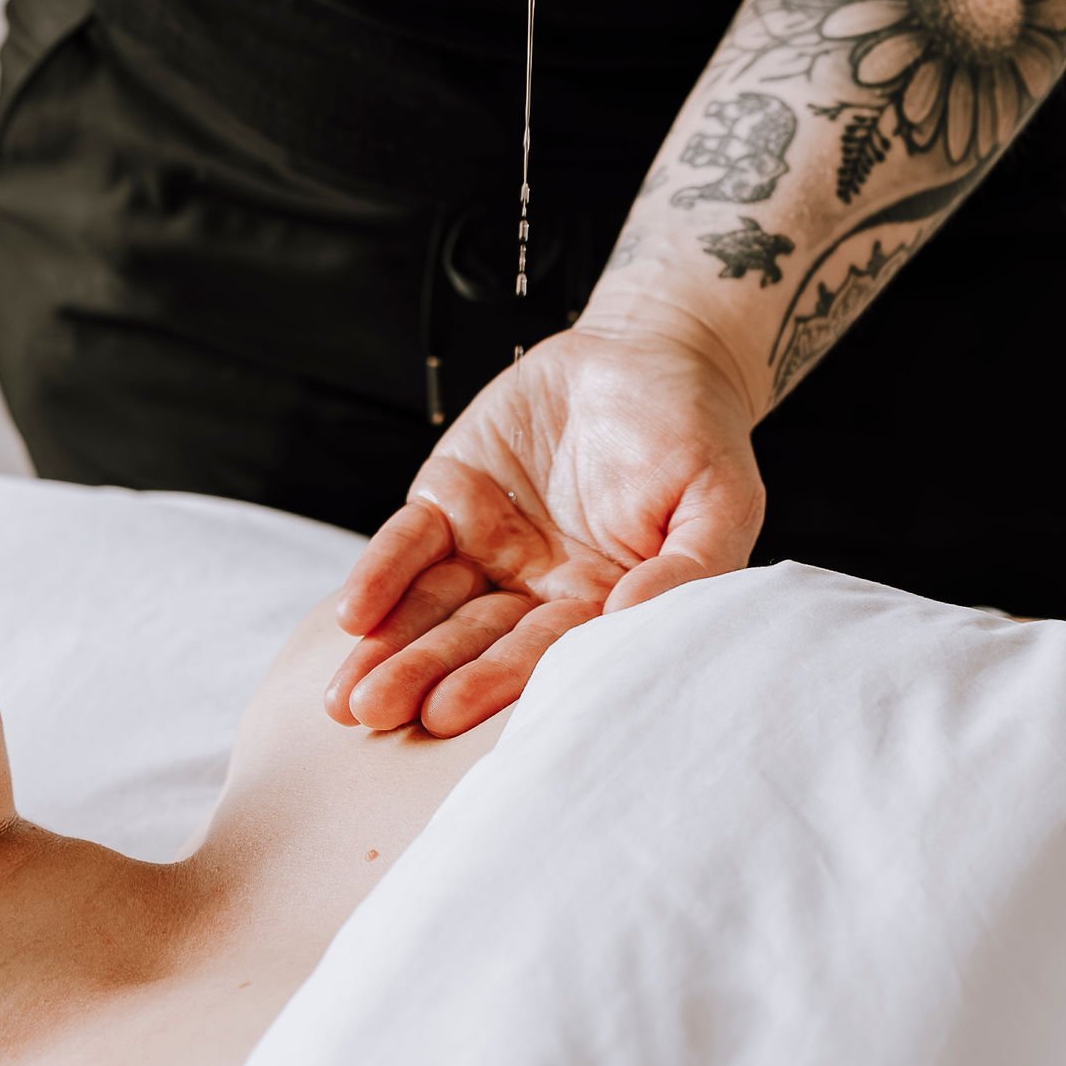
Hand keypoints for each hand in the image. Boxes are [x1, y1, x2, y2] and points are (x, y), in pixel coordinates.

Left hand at [326, 318, 767, 734]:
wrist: (650, 352)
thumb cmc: (695, 433)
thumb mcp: (719, 500)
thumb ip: (688, 566)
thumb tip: (630, 619)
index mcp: (598, 604)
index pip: (541, 653)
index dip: (493, 681)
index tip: (446, 713)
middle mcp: (537, 589)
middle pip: (472, 640)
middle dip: (422, 676)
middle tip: (374, 714)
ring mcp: (489, 545)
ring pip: (430, 605)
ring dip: (389, 647)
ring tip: (347, 695)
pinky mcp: (451, 496)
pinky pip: (408, 542)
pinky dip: (380, 574)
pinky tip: (353, 613)